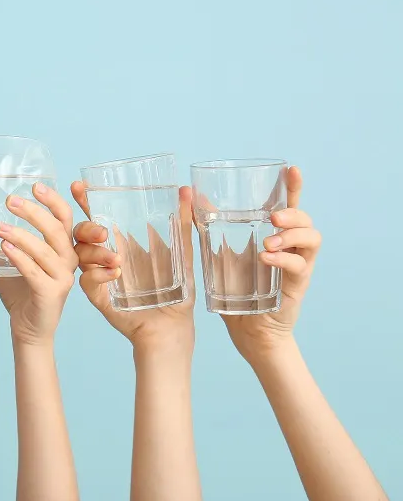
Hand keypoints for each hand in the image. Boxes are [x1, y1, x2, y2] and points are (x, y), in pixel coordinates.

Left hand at [0, 183, 76, 345]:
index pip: (64, 218)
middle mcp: (68, 260)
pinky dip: (20, 257)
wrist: (28, 329)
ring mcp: (62, 278)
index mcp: (62, 248)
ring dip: (21, 235)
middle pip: (55, 229)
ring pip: (44, 250)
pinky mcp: (52, 293)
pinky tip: (4, 248)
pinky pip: (35, 271)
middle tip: (10, 200)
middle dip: (33, 212)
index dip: (54, 200)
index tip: (35, 185)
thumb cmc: (22, 292)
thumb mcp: (10, 261)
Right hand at [71, 182, 196, 351]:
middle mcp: (104, 256)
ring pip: (80, 254)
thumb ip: (183, 223)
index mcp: (120, 242)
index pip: (97, 215)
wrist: (172, 326)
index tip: (78, 186)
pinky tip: (115, 273)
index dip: (85, 199)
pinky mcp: (98, 295)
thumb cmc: (177, 291)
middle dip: (87, 227)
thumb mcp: (182, 253)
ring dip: (95, 251)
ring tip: (117, 258)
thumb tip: (187, 189)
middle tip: (103, 231)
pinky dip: (98, 274)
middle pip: (80, 233)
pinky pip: (86, 280)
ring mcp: (98, 275)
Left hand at [219, 167, 321, 360]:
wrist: (250, 331)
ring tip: (267, 242)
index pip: (289, 204)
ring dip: (290, 235)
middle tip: (272, 216)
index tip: (292, 169)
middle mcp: (292, 247)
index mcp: (275, 235)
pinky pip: (301, 266)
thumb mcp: (218, 254)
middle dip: (292, 212)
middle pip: (305, 218)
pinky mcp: (298, 285)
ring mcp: (298, 265)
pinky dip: (284, 259)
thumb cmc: (236, 291)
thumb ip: (208, 227)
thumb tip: (190, 196)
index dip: (294, 186)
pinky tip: (266, 259)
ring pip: (311, 238)